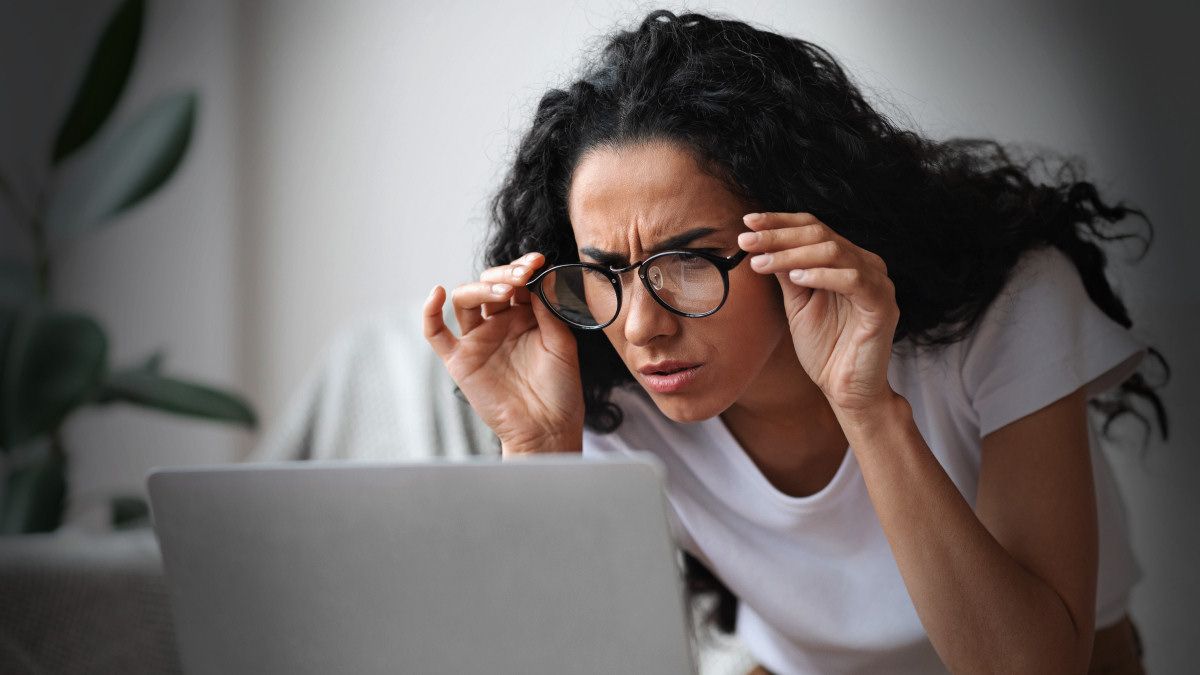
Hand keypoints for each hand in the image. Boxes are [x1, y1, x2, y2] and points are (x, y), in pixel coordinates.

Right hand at [423, 252, 583, 455]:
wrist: (547, 429)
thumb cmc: (560, 390)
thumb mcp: (562, 344)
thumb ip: (550, 310)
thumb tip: (543, 275)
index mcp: (525, 316)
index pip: (517, 282)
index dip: (524, 268)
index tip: (536, 262)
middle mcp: (499, 323)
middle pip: (490, 285)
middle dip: (505, 275)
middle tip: (522, 276)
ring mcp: (478, 340)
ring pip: (466, 300)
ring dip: (481, 288)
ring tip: (504, 292)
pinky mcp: (460, 360)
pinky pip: (436, 333)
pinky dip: (430, 312)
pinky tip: (436, 293)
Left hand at [737, 212, 900, 415]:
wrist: (846, 389)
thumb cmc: (824, 347)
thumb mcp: (797, 303)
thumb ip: (786, 272)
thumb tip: (761, 242)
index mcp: (847, 260)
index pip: (813, 227)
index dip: (780, 221)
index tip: (747, 221)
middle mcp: (866, 264)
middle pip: (820, 234)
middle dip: (778, 235)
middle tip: (746, 240)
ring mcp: (878, 283)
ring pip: (834, 251)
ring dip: (792, 254)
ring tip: (762, 263)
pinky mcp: (883, 305)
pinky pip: (854, 280)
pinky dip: (823, 275)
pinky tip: (797, 279)